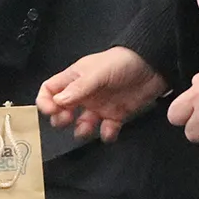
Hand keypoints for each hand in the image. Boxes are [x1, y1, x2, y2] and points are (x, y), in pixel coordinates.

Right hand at [38, 46, 166, 143]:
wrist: (152, 67)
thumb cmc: (121, 63)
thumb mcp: (97, 72)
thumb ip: (78, 88)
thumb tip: (57, 102)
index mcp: (74, 79)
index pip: (50, 90)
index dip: (46, 101)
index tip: (52, 111)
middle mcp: (84, 94)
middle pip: (62, 110)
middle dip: (60, 119)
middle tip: (67, 120)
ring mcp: (99, 106)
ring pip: (82, 123)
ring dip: (81, 130)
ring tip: (86, 130)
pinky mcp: (116, 115)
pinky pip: (106, 130)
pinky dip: (106, 134)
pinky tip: (109, 131)